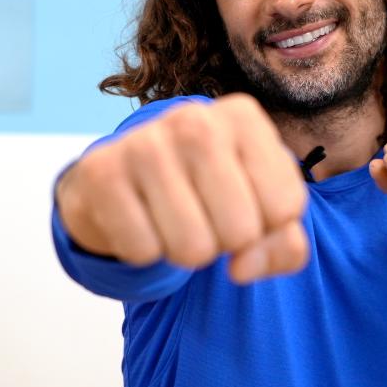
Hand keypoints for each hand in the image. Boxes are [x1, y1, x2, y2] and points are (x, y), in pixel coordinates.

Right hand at [57, 94, 309, 283]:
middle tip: (205, 216)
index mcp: (243, 117)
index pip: (285, 208)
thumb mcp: (260, 207)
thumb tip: (241, 269)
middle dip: (226, 243)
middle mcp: (195, 119)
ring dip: (185, 251)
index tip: (244, 204)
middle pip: (241, 232)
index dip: (268, 227)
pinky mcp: (101, 172)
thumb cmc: (208, 190)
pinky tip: (139, 218)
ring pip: (192, 249)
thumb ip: (283, 245)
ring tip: (173, 219)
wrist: (124, 174)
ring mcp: (144, 142)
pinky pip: (143, 252)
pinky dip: (144, 251)